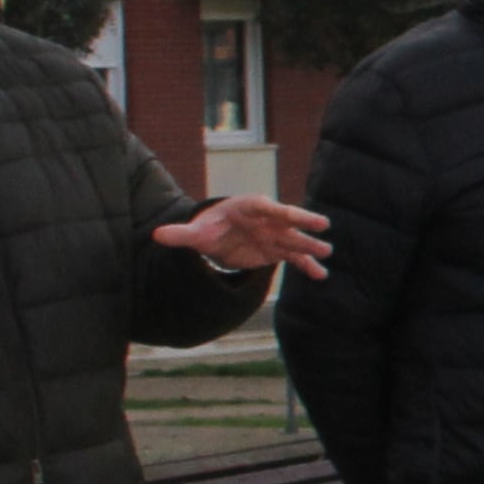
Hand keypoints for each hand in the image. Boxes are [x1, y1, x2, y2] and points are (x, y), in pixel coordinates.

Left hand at [158, 192, 331, 277]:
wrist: (218, 237)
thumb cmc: (209, 228)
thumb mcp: (195, 232)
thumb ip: (181, 234)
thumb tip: (157, 235)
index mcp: (250, 208)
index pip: (266, 208)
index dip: (280, 211)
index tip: (293, 215)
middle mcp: (267, 219)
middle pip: (287, 221)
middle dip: (303, 223)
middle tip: (322, 225)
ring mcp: (275, 235)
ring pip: (294, 240)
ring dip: (309, 246)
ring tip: (326, 252)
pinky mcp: (277, 250)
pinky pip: (295, 258)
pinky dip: (307, 266)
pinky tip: (320, 275)